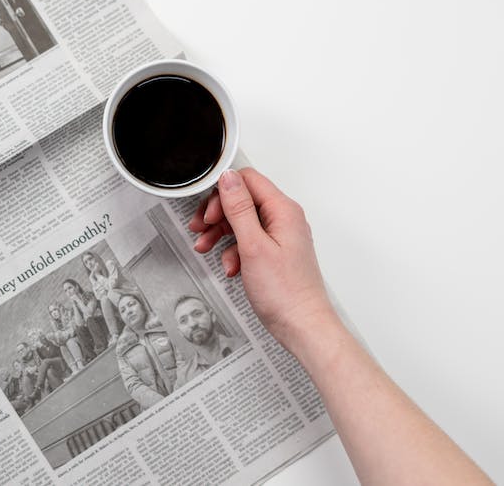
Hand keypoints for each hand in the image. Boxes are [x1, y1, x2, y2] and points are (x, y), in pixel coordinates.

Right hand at [189, 168, 335, 349]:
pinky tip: (231, 266)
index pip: (248, 180)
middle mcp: (285, 219)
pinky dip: (234, 251)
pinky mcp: (276, 253)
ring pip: (243, 222)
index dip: (222, 192)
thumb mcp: (253, 245)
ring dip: (221, 234)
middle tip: (201, 228)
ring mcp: (281, 236)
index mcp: (283, 210)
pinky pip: (249, 241)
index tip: (207, 211)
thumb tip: (228, 178)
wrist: (302, 325)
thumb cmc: (285, 292)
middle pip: (243, 200)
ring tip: (206, 247)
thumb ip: (239, 208)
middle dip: (217, 214)